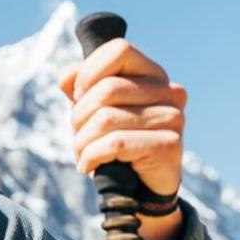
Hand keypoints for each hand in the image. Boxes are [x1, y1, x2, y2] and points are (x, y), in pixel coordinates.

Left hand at [59, 38, 187, 239]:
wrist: (139, 190)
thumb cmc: (116, 144)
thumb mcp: (93, 111)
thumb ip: (80, 89)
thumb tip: (67, 76)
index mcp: (152, 75)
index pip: (118, 50)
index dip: (88, 72)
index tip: (78, 95)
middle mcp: (169, 92)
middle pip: (106, 89)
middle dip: (78, 117)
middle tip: (79, 135)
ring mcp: (173, 118)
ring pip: (105, 118)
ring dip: (81, 141)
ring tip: (83, 154)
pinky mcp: (169, 144)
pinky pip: (114, 143)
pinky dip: (91, 157)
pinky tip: (88, 166)